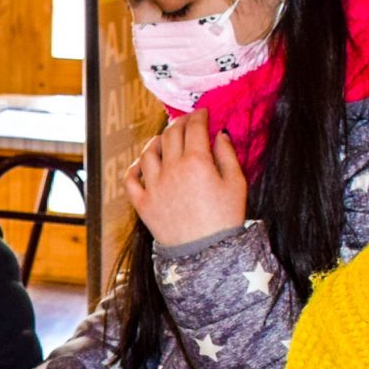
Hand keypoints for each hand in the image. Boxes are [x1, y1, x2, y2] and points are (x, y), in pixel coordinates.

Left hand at [125, 114, 246, 248]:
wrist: (207, 254)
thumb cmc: (226, 220)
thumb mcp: (236, 184)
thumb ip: (227, 155)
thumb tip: (219, 134)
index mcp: (196, 162)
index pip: (194, 128)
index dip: (198, 116)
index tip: (202, 114)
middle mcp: (171, 170)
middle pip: (170, 134)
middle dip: (179, 123)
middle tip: (186, 122)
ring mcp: (154, 186)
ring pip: (148, 152)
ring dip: (157, 140)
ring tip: (165, 139)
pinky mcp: (143, 203)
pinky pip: (131, 179)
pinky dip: (135, 167)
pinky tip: (143, 164)